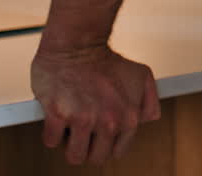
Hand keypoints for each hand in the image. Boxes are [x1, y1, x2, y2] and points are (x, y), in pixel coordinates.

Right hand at [30, 44, 160, 165]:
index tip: (98, 133)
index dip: (106, 143)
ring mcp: (83, 119)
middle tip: (83, 129)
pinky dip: (52, 132)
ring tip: (71, 125)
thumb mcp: (141, 77)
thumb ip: (149, 102)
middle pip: (95, 158)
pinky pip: (51, 140)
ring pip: (74, 156)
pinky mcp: (58, 114)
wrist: (78, 43)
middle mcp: (108, 121)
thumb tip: (148, 120)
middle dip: (88, 146)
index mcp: (129, 118)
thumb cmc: (107, 60)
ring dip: (70, 144)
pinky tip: (58, 115)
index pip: (117, 152)